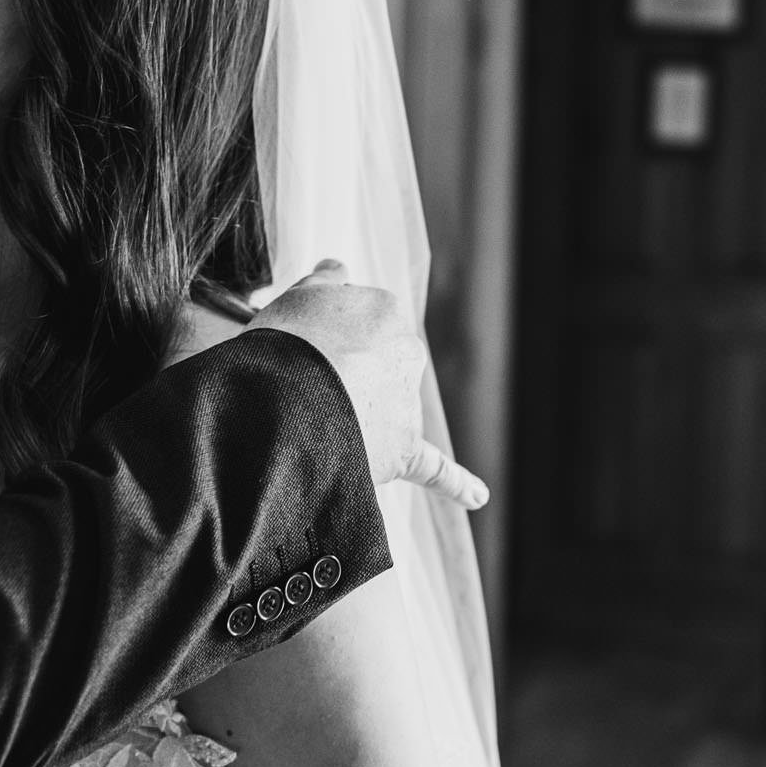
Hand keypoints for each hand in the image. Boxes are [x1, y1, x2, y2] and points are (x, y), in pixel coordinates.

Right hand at [249, 261, 488, 509]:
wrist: (287, 401)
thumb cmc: (286, 345)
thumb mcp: (296, 294)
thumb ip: (323, 281)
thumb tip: (338, 269)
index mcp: (383, 311)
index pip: (353, 321)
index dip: (321, 336)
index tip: (297, 348)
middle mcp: (405, 352)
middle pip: (372, 364)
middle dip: (344, 374)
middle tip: (298, 383)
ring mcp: (406, 402)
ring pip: (384, 410)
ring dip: (359, 418)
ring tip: (310, 423)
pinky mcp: (403, 448)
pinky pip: (435, 468)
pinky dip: (457, 484)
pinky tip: (479, 497)